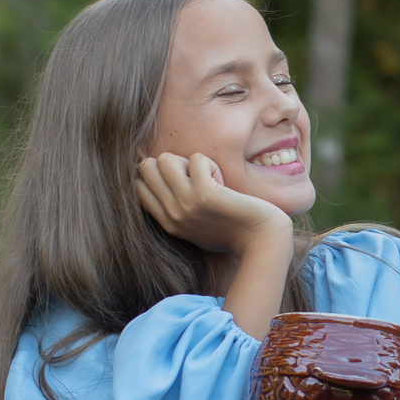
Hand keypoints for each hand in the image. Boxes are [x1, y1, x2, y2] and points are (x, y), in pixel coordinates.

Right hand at [135, 152, 292, 256]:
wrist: (261, 241)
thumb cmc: (234, 231)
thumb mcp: (197, 227)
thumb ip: (178, 209)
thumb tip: (166, 175)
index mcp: (168, 223)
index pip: (138, 187)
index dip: (157, 174)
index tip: (182, 180)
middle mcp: (172, 214)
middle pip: (147, 168)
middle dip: (171, 163)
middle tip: (194, 177)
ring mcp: (186, 204)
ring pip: (164, 159)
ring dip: (188, 161)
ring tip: (207, 177)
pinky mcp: (205, 194)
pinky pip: (196, 159)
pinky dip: (210, 163)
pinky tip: (222, 181)